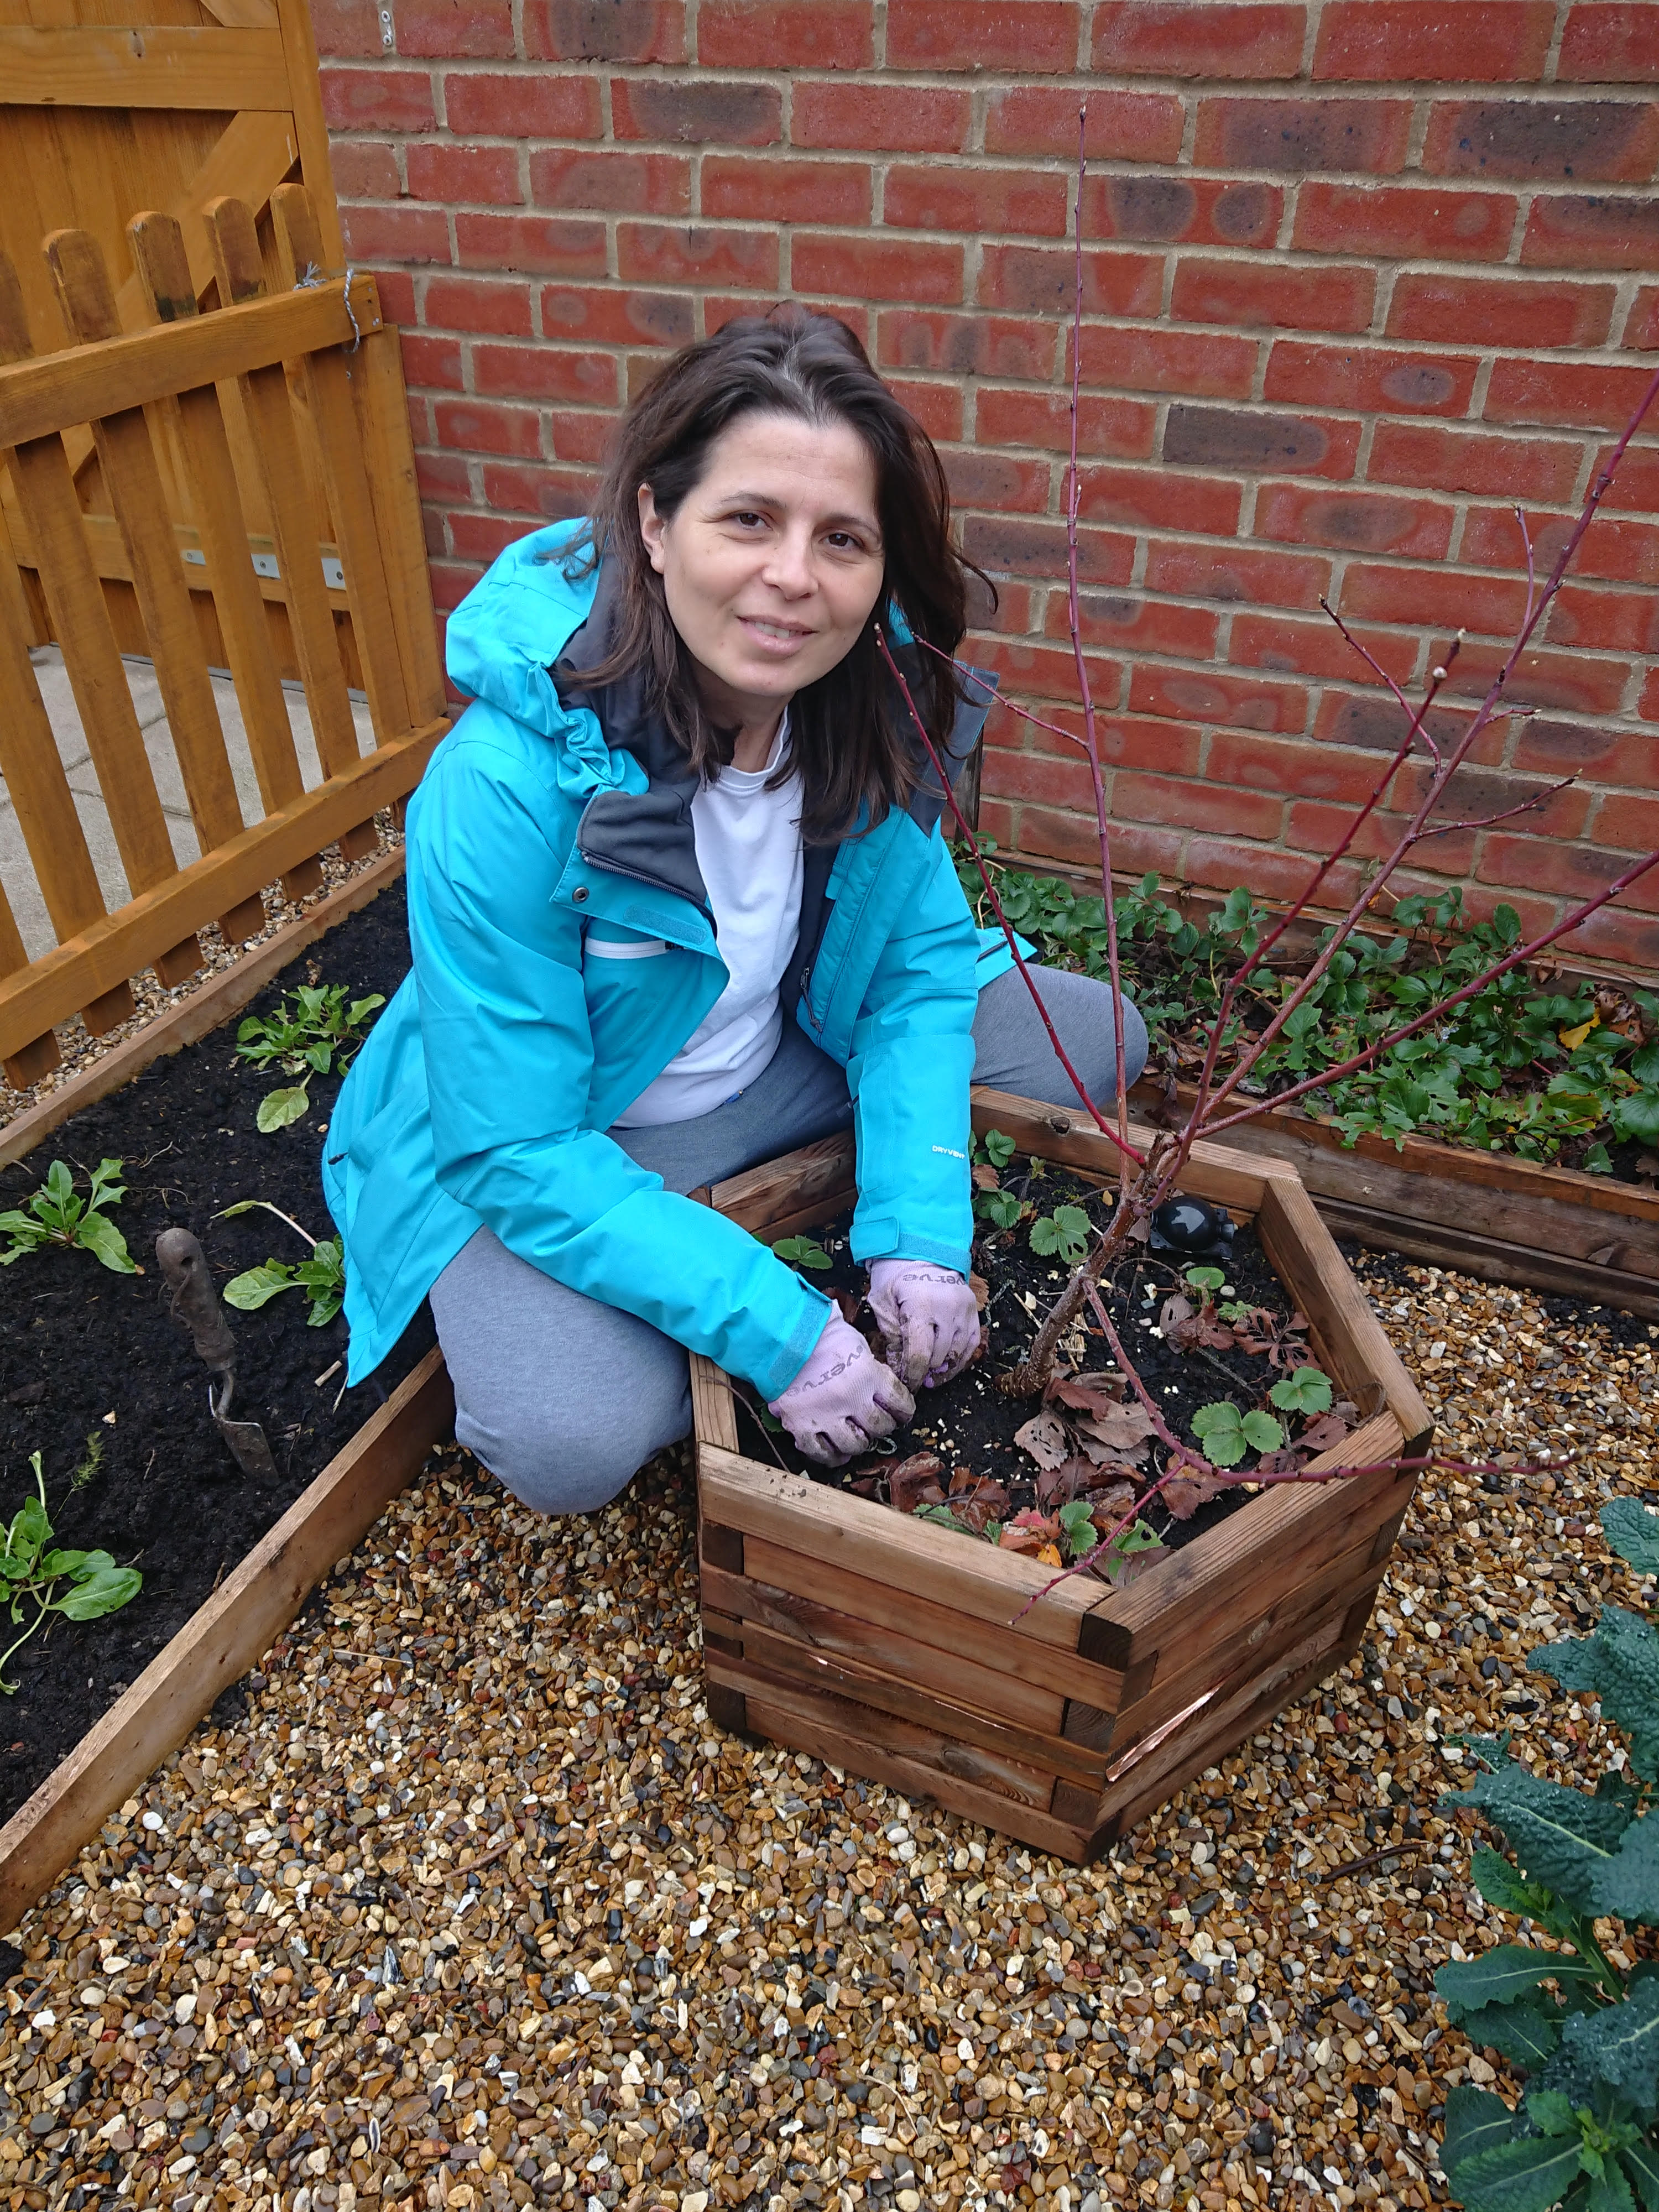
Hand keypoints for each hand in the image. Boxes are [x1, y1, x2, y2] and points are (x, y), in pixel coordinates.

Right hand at [768, 1312, 913, 1466]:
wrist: (781, 1336)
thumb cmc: (822, 1335)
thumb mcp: (858, 1346)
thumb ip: (873, 1371)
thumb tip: (882, 1394)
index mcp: (868, 1375)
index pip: (900, 1404)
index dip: (904, 1411)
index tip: (901, 1413)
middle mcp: (850, 1399)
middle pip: (880, 1427)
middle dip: (883, 1426)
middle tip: (877, 1423)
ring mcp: (825, 1415)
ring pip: (855, 1445)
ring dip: (860, 1443)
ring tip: (857, 1436)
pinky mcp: (800, 1425)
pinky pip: (820, 1452)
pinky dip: (831, 1456)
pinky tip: (837, 1452)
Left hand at [867, 1258, 980, 1389]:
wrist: (921, 1252)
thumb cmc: (896, 1277)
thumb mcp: (883, 1303)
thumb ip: (891, 1337)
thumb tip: (900, 1369)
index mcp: (921, 1305)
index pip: (920, 1354)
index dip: (913, 1376)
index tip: (907, 1386)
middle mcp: (948, 1309)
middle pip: (939, 1357)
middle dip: (925, 1372)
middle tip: (915, 1379)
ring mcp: (965, 1310)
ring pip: (957, 1354)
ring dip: (943, 1368)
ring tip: (930, 1376)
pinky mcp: (974, 1311)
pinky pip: (971, 1344)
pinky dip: (959, 1358)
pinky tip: (946, 1365)